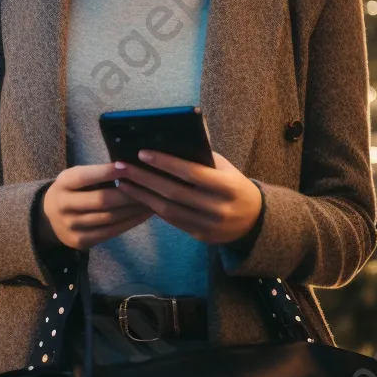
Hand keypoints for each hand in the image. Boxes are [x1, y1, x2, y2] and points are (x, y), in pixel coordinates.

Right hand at [39, 163, 152, 251]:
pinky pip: (111, 232)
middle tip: (149, 188)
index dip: (107, 172)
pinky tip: (143, 215)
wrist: (49, 218)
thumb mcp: (75, 177)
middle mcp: (64, 205)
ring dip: (134, 209)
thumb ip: (95, 174)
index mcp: (63, 183)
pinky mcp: (81, 241)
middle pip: (102, 200)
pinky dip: (130, 222)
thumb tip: (129, 167)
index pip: (85, 177)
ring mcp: (72, 226)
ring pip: (110, 218)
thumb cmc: (71, 190)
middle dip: (129, 194)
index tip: (128, 166)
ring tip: (152, 200)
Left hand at [115, 151, 261, 245]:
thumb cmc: (233, 184)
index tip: (142, 153)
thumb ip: (202, 156)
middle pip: (174, 192)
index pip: (191, 172)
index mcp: (228, 186)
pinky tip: (137, 196)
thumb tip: (168, 140)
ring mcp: (209, 225)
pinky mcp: (200, 236)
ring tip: (122, 182)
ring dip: (142, 195)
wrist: (255, 220)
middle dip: (145, 178)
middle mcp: (219, 208)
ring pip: (169, 210)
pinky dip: (152, 207)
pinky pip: (172, 221)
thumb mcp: (225, 167)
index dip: (165, 162)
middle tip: (122, 166)